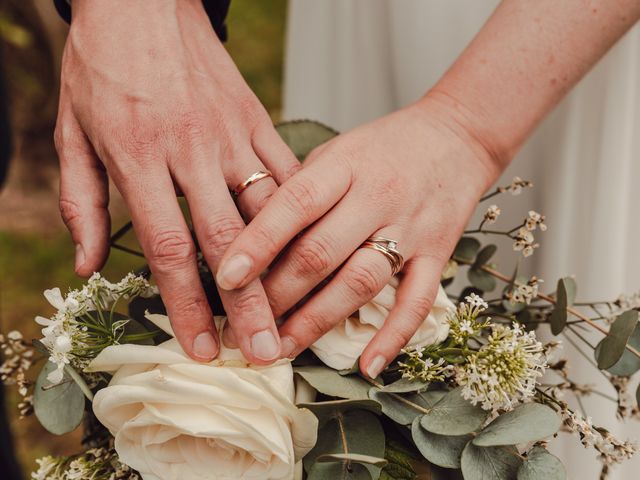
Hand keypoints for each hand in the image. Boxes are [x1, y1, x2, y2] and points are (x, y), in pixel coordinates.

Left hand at [54, 0, 298, 363]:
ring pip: (267, 211)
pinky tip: (314, 242)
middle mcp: (191, 152)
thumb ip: (81, 202)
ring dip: (283, 265)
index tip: (202, 345)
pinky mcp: (256, 119)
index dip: (185, 304)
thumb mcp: (72, 131)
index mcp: (140, 158)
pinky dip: (300, 211)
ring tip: (296, 308)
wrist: (142, 3)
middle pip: (226, 241)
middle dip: (247, 302)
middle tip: (264, 348)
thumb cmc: (104, 66)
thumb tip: (87, 264)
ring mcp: (231, 135)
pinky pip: (285, 171)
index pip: (168, 247)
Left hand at [216, 94, 502, 376]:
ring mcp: (411, 229)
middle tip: (244, 327)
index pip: (295, 204)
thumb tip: (251, 238)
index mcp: (344, 166)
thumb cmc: (384, 147)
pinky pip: (417, 301)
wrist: (457, 137)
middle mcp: (377, 197)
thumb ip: (300, 190)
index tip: (226, 278)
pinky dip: (393, 336)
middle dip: (277, 296)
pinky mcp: (438, 254)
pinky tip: (367, 366)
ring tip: (281, 348)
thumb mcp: (336, 152)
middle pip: (321, 253)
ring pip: (360, 283)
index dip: (259, 242)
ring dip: (317, 321)